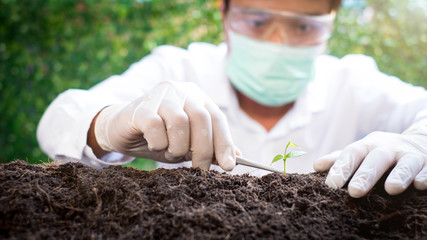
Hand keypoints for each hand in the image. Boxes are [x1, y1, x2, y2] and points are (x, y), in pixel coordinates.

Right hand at [91, 81, 235, 170]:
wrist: (122, 130)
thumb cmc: (160, 137)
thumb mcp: (187, 144)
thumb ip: (209, 147)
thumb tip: (236, 157)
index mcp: (196, 97)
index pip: (217, 118)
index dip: (224, 143)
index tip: (228, 166)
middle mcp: (180, 91)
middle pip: (201, 118)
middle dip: (203, 149)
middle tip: (199, 169)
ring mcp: (159, 96)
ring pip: (179, 121)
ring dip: (178, 146)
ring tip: (170, 153)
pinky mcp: (141, 107)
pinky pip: (155, 126)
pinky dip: (158, 142)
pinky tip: (154, 145)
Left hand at [314, 121, 426, 197]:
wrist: (420, 141)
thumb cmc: (381, 152)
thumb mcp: (362, 151)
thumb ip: (340, 159)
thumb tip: (316, 166)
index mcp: (368, 145)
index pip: (352, 154)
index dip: (341, 168)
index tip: (330, 185)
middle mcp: (388, 148)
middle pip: (376, 158)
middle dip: (365, 174)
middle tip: (354, 192)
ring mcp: (410, 155)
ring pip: (406, 163)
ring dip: (399, 175)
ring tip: (391, 189)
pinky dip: (424, 176)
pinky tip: (420, 185)